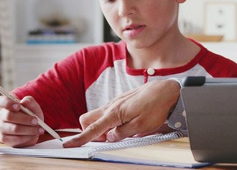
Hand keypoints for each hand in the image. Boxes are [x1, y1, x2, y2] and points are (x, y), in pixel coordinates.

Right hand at [0, 95, 44, 147]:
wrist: (25, 128)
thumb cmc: (29, 114)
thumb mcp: (32, 106)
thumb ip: (30, 102)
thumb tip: (25, 101)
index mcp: (6, 105)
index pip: (2, 101)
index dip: (8, 103)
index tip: (19, 106)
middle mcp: (1, 116)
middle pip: (9, 116)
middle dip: (24, 119)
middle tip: (36, 121)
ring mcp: (1, 128)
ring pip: (14, 129)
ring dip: (29, 130)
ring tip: (40, 130)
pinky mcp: (5, 139)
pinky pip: (15, 139)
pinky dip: (27, 138)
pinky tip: (34, 135)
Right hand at [63, 79, 179, 147]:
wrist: (168, 90)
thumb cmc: (157, 106)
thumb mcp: (141, 126)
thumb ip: (123, 133)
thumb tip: (111, 137)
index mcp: (114, 113)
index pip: (92, 129)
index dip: (79, 138)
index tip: (68, 145)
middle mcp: (112, 105)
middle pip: (87, 119)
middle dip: (89, 131)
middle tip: (107, 138)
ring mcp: (116, 101)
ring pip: (98, 115)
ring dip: (102, 125)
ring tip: (120, 131)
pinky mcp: (122, 100)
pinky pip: (108, 111)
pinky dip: (110, 119)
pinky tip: (124, 123)